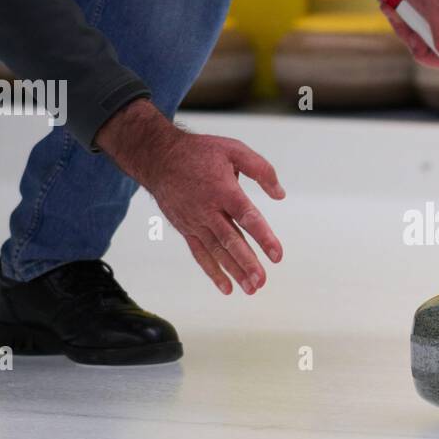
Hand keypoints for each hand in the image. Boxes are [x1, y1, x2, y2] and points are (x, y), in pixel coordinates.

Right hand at [96, 99, 284, 294]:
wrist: (159, 158)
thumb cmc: (200, 152)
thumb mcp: (234, 149)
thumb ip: (261, 170)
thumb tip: (280, 195)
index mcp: (223, 189)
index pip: (247, 217)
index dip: (263, 237)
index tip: (277, 255)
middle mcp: (208, 209)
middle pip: (230, 240)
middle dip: (247, 262)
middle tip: (262, 280)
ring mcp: (195, 221)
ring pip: (216, 251)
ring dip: (234, 271)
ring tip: (251, 288)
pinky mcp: (186, 229)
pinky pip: (200, 254)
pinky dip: (213, 272)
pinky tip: (227, 287)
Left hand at [381, 0, 438, 91]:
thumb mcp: (432, 1)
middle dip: (423, 51)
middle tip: (411, 33)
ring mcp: (432, 29)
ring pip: (420, 49)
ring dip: (405, 31)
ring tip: (398, 8)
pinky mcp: (416, 27)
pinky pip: (407, 38)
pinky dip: (397, 23)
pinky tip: (392, 6)